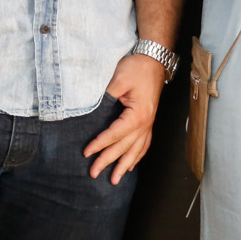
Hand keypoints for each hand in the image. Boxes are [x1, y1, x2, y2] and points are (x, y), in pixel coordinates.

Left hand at [83, 53, 166, 183]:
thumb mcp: (118, 79)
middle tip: (94, 173)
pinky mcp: (149, 120)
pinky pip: (145, 143)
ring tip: (114, 180)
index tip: (86, 153)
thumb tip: (92, 112)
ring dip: (125, 165)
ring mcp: (149, 122)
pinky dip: (138, 156)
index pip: (115, 134)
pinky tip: (131, 165)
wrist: (154, 59)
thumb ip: (106, 97)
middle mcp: (146, 122)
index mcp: (138, 114)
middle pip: (125, 146)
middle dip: (109, 161)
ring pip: (137, 149)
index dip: (100, 144)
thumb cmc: (137, 67)